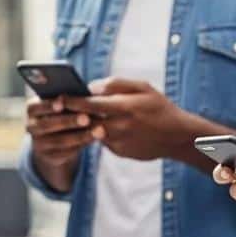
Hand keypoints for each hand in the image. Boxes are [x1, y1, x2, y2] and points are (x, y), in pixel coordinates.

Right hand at [26, 97, 95, 167]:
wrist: (53, 138)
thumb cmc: (62, 112)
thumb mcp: (61, 105)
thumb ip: (68, 100)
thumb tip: (87, 95)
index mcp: (32, 109)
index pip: (36, 107)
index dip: (48, 105)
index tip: (62, 103)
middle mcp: (31, 127)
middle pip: (48, 125)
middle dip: (68, 121)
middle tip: (86, 118)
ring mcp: (39, 144)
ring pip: (60, 141)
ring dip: (81, 136)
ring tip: (98, 130)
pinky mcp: (50, 157)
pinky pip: (67, 152)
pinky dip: (82, 145)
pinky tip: (95, 139)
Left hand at [64, 78, 194, 161]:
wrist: (177, 137)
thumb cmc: (160, 108)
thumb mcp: (143, 88)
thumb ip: (116, 84)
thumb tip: (93, 86)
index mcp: (124, 107)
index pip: (89, 104)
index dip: (72, 101)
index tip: (58, 97)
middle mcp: (119, 126)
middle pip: (86, 120)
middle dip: (73, 114)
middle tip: (61, 108)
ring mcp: (118, 142)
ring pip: (93, 132)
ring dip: (86, 125)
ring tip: (81, 116)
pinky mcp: (119, 152)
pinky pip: (103, 141)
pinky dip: (101, 133)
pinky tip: (106, 127)